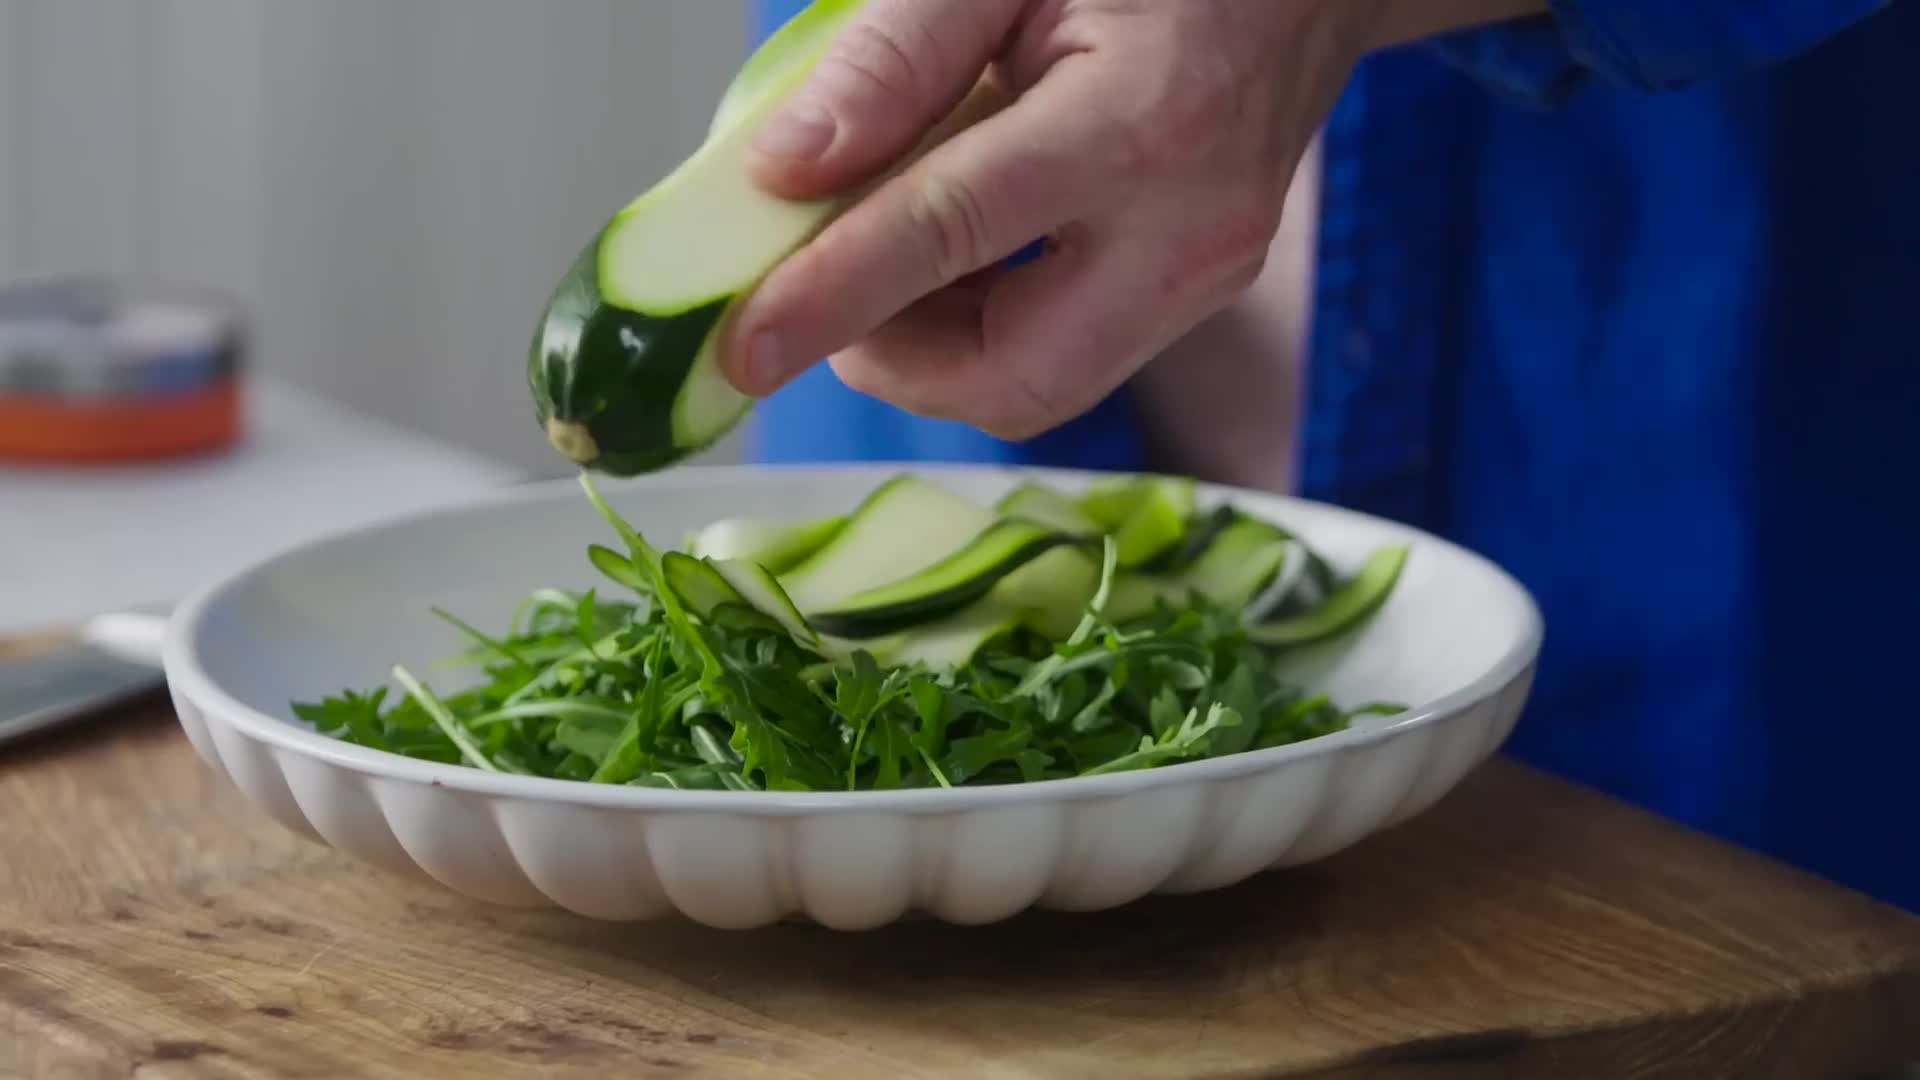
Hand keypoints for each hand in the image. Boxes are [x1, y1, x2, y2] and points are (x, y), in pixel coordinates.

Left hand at [720, 0, 1541, 439]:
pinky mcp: (1198, 296)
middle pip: (1010, 376)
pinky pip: (1066, 355)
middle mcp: (1187, 234)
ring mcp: (1205, 279)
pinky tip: (950, 253)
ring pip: (1034, 386)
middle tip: (817, 294)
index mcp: (1141, 127)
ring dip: (929, 348)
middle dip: (889, 360)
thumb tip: (781, 173)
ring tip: (884, 253)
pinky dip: (979, 325)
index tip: (738, 346)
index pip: (951, 234)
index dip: (831, 294)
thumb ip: (893, 59)